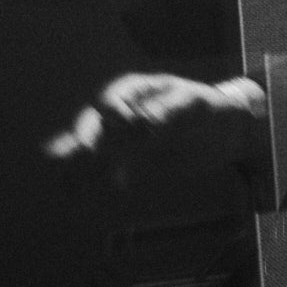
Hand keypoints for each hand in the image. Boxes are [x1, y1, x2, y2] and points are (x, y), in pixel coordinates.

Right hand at [44, 72, 266, 188]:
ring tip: (63, 179)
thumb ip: (170, 108)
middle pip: (96, 123)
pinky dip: (90, 182)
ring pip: (93, 149)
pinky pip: (104, 171)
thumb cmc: (209, 107)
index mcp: (138, 90)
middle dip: (85, 136)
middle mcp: (123, 113)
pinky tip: (77, 196)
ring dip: (76, 163)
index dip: (111, 109)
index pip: (115, 96)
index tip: (116, 122)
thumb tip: (145, 121)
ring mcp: (122, 138)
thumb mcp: (195, 104)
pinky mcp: (128, 162)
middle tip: (81, 151)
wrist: (223, 132)